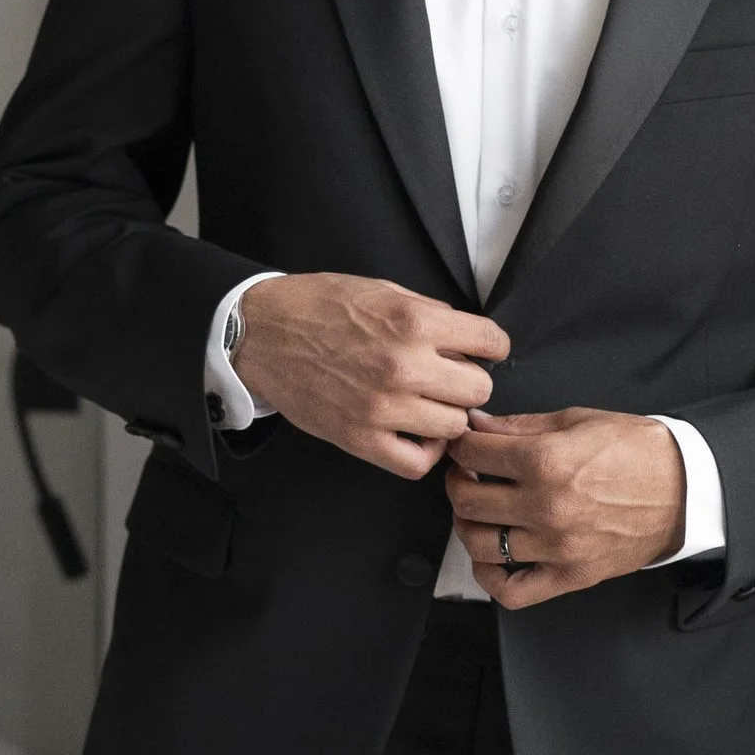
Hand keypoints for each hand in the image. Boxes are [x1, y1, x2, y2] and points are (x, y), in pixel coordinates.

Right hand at [234, 274, 508, 477]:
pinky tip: (418, 434)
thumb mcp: (382, 290)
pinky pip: (417, 463)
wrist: (263, 333)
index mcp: (413, 322)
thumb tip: (466, 338)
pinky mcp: (360, 438)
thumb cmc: (317, 307)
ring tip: (430, 404)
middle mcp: (404, 365)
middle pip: (478, 390)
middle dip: (469, 381)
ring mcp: (383, 407)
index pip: (491, 342)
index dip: (491, 346)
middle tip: (450, 378)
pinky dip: (426, 453)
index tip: (485, 351)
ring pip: (455, 427)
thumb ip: (429, 314)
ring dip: (448, 416)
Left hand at [445, 407, 685, 605]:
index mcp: (548, 461)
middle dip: (458, 483)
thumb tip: (479, 426)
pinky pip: (512, 591)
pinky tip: (490, 557)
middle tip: (468, 475)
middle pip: (467, 501)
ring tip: (478, 512)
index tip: (466, 446)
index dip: (462, 446)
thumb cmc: (638, 452)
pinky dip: (490, 578)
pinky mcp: (570, 575)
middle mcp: (548, 506)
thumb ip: (521, 426)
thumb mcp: (578, 420)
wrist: (686, 488)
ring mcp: (557, 547)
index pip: (473, 455)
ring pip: (479, 545)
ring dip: (467, 525)